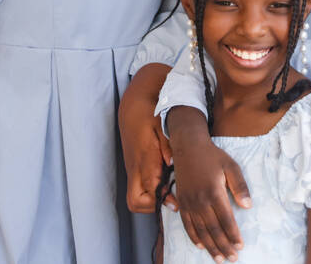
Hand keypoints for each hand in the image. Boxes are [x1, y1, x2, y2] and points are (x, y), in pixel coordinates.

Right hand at [119, 93, 169, 213]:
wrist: (133, 104)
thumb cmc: (149, 113)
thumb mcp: (162, 125)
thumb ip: (167, 145)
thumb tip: (172, 163)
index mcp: (143, 159)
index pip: (148, 190)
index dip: (163, 200)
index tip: (178, 201)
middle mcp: (135, 168)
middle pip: (135, 202)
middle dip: (153, 207)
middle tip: (174, 199)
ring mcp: (133, 169)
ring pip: (136, 198)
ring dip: (152, 201)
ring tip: (173, 192)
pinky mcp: (135, 167)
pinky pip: (140, 188)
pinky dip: (152, 192)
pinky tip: (168, 183)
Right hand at [170, 109, 250, 262]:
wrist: (188, 148)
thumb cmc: (213, 156)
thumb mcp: (231, 166)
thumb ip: (240, 186)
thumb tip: (248, 206)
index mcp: (214, 192)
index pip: (226, 220)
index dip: (233, 235)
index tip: (240, 246)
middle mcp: (200, 200)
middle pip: (213, 229)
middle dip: (224, 246)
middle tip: (232, 258)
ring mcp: (189, 203)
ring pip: (200, 230)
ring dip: (210, 246)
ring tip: (218, 258)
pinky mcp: (182, 202)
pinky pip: (187, 224)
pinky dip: (194, 237)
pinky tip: (201, 246)